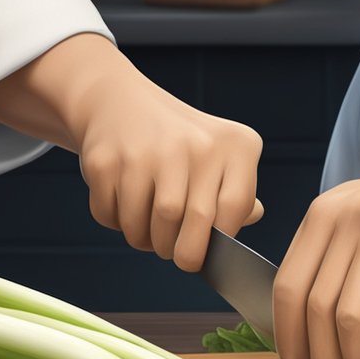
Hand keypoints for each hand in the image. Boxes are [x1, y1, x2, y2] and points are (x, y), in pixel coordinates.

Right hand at [0, 33, 263, 270]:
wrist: (119, 103)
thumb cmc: (180, 144)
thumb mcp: (220, 155)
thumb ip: (238, 192)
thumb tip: (254, 215)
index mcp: (233, 144)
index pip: (234, 209)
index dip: (218, 242)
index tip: (203, 254)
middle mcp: (193, 143)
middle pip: (191, 222)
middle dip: (182, 253)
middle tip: (175, 254)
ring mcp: (147, 150)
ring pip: (146, 227)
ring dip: (145, 240)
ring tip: (148, 231)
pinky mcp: (105, 160)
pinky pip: (111, 216)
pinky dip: (115, 223)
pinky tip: (123, 206)